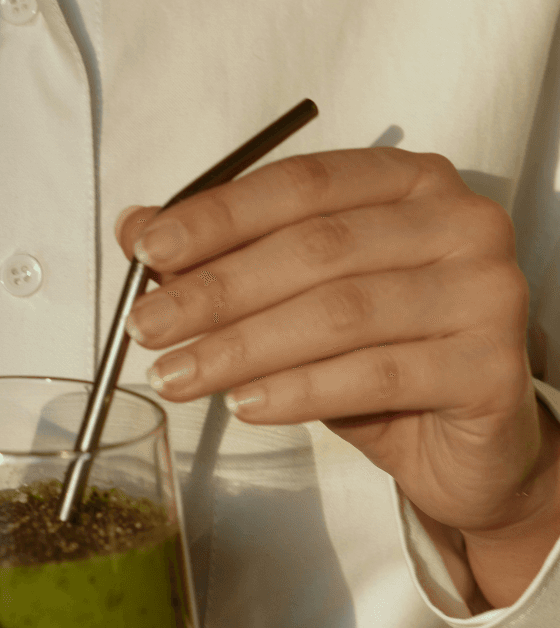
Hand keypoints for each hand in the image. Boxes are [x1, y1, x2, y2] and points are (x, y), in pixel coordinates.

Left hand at [118, 148, 559, 605]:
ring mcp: (486, 291)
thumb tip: (135, 226)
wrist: (470, 446)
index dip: (219, 216)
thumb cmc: (383, 356)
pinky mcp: (491, 367)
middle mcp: (460, 222)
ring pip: (340, 312)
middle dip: (217, 290)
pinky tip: (245, 405)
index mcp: (410, 181)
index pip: (302, 184)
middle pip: (316, 247)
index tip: (148, 250)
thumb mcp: (297, 298)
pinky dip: (298, 391)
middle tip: (146, 327)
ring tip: (177, 375)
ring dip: (242, 346)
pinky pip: (375, 375)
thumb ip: (225, 255)